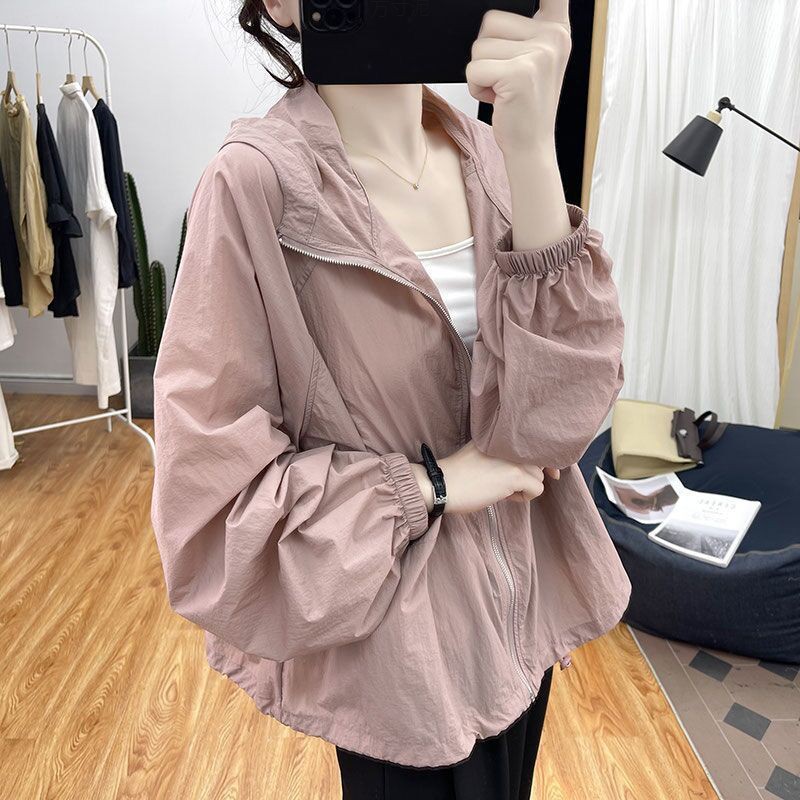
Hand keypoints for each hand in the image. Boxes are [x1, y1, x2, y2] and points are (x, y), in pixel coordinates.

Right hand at [411, 440, 560, 514]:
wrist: (442, 485)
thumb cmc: (458, 474)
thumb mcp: (482, 453)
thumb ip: (503, 453)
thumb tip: (529, 467)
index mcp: (500, 434)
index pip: (535, 441)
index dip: (545, 459)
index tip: (551, 473)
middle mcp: (510, 442)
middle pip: (540, 460)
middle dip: (534, 475)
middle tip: (515, 485)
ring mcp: (514, 457)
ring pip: (539, 476)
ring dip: (525, 487)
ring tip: (502, 490)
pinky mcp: (515, 475)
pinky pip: (537, 489)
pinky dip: (524, 497)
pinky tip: (504, 496)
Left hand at [465, 0, 571, 155]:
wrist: (531, 146)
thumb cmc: (523, 105)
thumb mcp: (533, 58)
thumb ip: (523, 29)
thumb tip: (491, 17)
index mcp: (555, 27)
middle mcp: (553, 35)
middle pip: (488, 20)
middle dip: (484, 52)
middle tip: (504, 78)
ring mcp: (540, 53)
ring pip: (478, 46)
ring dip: (479, 72)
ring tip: (502, 88)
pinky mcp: (521, 73)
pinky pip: (474, 67)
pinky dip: (476, 87)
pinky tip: (498, 98)